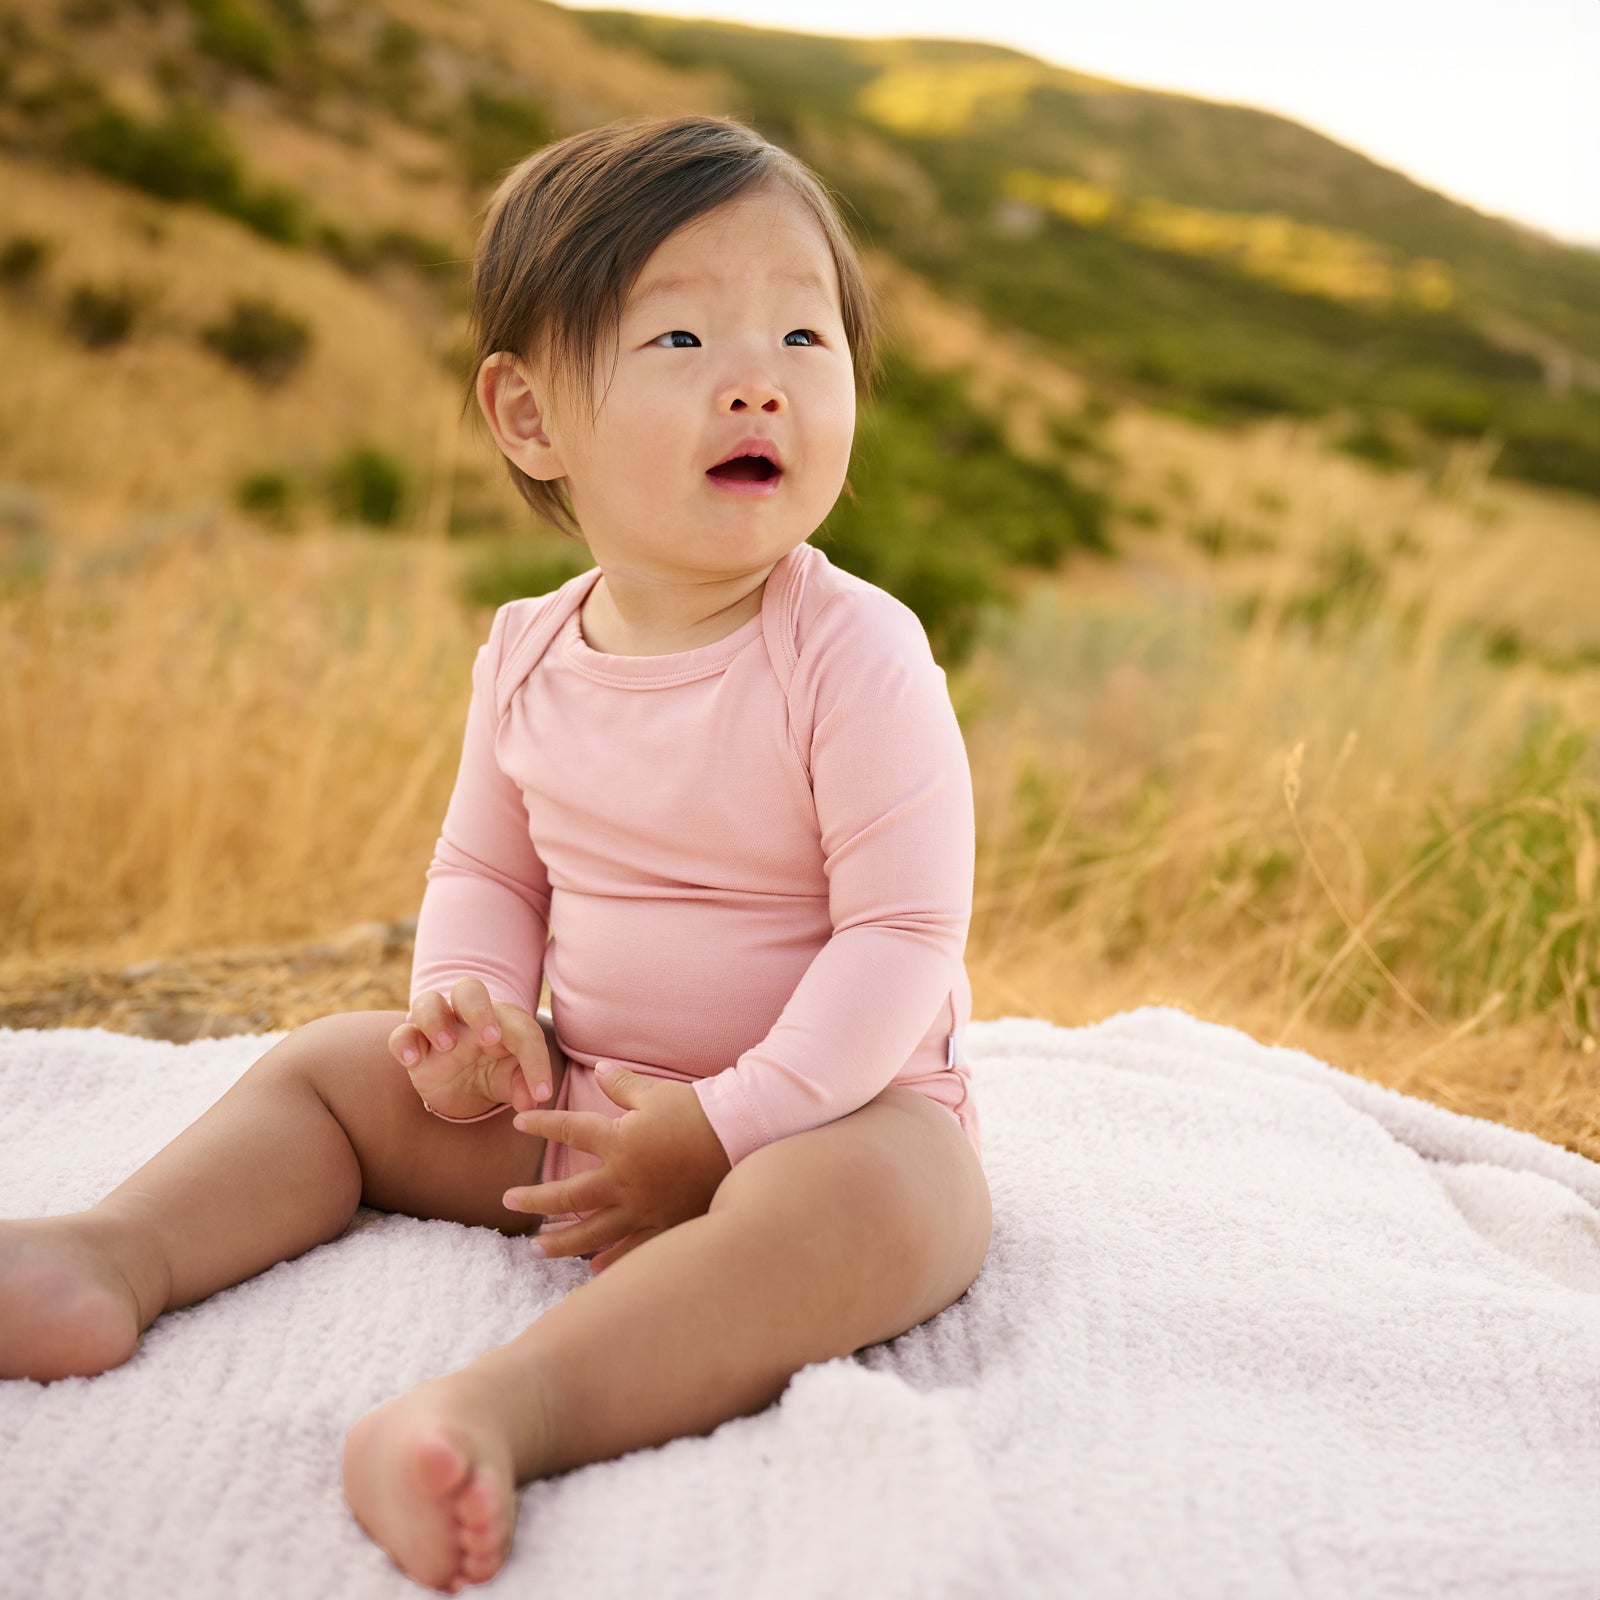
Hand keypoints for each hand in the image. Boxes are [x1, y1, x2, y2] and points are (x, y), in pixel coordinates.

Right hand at [390, 979, 555, 1119]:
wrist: (461, 1084)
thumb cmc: (493, 1072)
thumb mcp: (511, 1081)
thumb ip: (523, 1087)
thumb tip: (531, 1102)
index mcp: (502, 1021)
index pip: (522, 1030)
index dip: (536, 1062)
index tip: (542, 1093)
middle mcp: (468, 1017)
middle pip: (468, 989)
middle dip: (479, 1009)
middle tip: (490, 1039)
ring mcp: (438, 1028)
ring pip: (428, 1002)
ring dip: (437, 1020)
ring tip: (447, 1046)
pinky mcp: (414, 1045)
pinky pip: (401, 1034)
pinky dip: (404, 1043)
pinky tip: (413, 1061)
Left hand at [504, 1061, 732, 1272]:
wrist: (740, 1138)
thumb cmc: (698, 1112)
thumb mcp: (656, 1093)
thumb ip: (623, 1084)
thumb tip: (600, 1068)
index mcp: (618, 1143)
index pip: (569, 1131)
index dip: (542, 1125)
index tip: (519, 1123)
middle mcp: (623, 1181)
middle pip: (568, 1197)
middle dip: (534, 1200)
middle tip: (508, 1201)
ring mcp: (642, 1209)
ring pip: (592, 1233)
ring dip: (560, 1243)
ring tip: (535, 1248)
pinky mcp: (664, 1225)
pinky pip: (631, 1249)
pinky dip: (610, 1260)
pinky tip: (593, 1269)